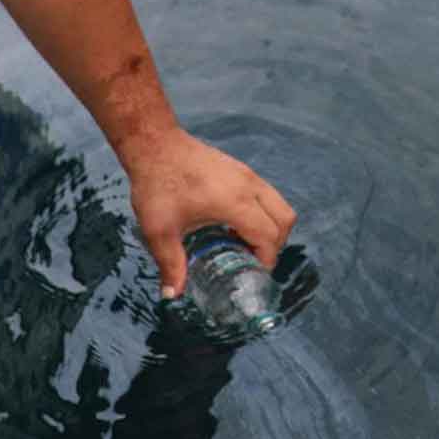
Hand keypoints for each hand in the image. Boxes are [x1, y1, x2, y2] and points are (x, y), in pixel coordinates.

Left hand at [123, 127, 296, 298]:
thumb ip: (170, 264)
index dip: (266, 259)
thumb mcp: (159, 230)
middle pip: (284, 220)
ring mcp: (247, 174)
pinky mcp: (241, 169)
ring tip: (244, 242)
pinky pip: (267, 194)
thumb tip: (172, 295)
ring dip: (271, 227)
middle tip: (252, 259)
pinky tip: (234, 222)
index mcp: (235, 202)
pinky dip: (263, 212)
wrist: (154, 144)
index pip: (268, 236)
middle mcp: (249, 186)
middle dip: (275, 245)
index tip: (252, 273)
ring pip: (279, 205)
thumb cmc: (157, 184)